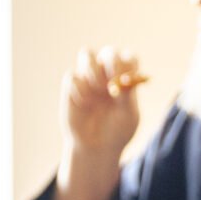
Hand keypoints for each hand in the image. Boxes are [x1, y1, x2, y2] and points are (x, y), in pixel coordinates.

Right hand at [62, 46, 144, 167]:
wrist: (96, 148)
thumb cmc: (117, 131)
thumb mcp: (128, 117)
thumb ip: (128, 97)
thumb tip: (125, 79)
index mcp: (125, 79)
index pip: (129, 58)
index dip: (127, 63)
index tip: (125, 79)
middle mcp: (107, 74)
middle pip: (109, 52)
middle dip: (111, 62)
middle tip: (112, 81)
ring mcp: (88, 79)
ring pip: (86, 53)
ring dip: (92, 68)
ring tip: (97, 90)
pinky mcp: (71, 87)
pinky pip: (72, 75)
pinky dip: (79, 88)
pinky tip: (84, 104)